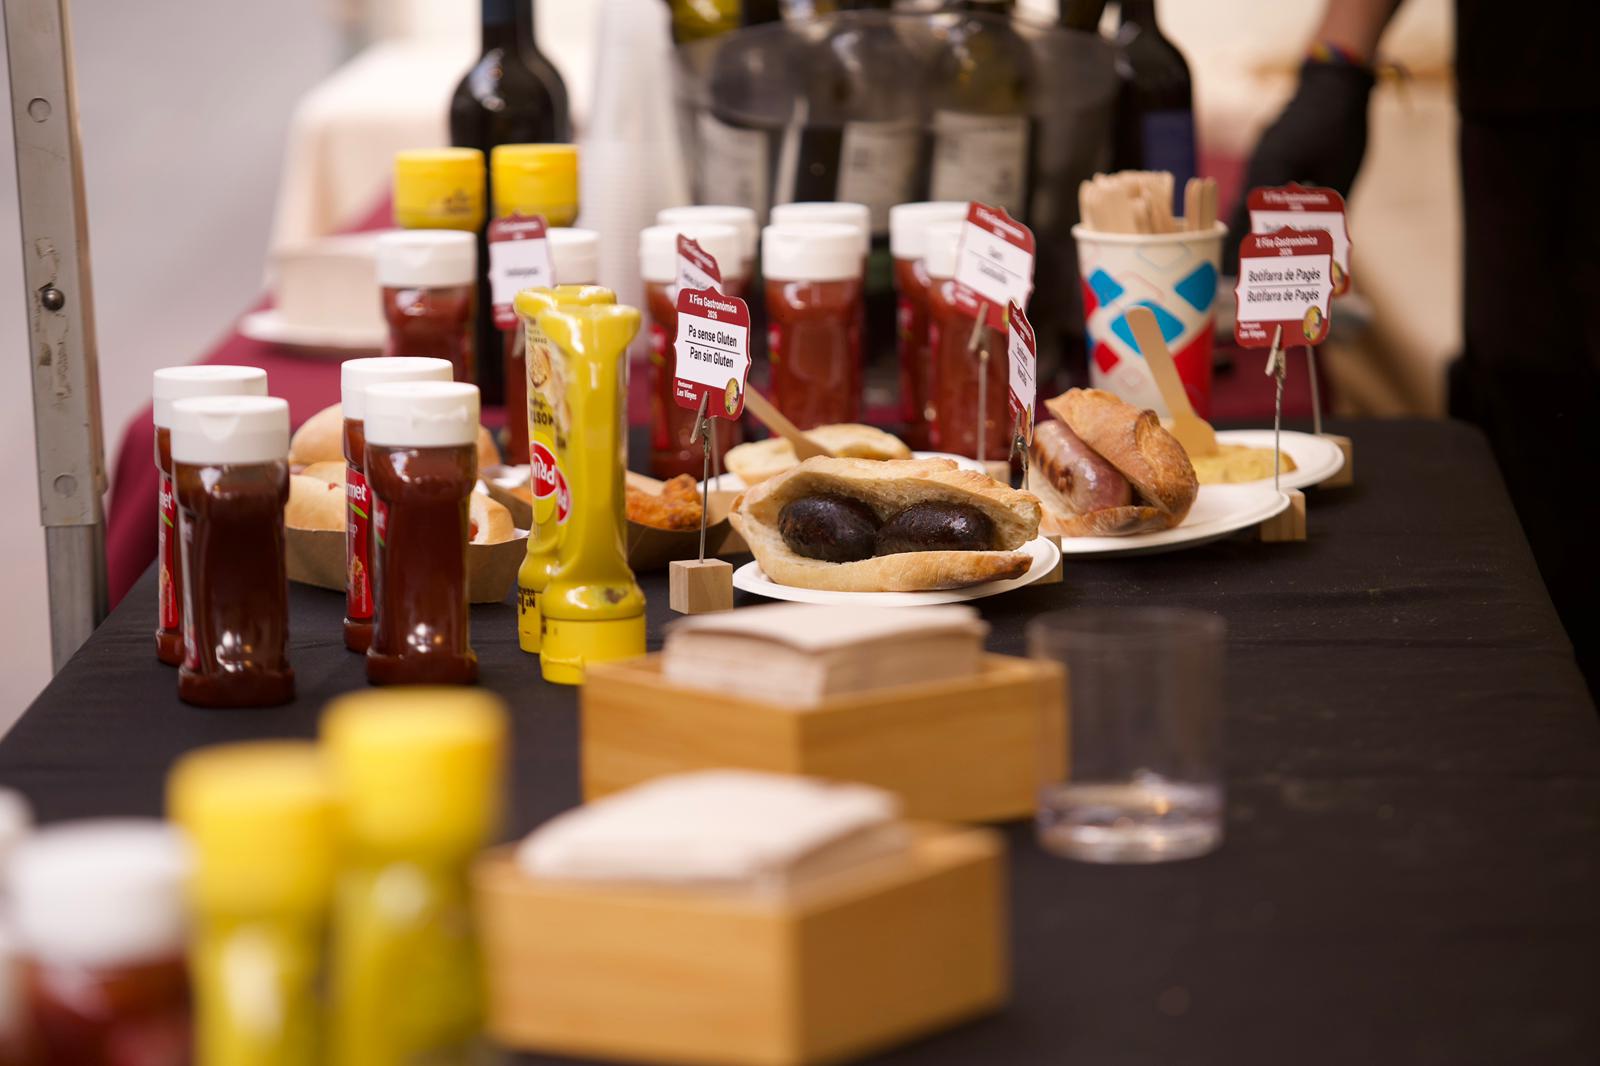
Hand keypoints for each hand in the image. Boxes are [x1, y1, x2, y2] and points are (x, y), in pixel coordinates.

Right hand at [1225, 60, 1374, 271]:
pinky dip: (1265, 204)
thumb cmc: (1341, 125)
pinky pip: (1261, 184)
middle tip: (1247, 270)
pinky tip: (1276, 218)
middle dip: (1246, 242)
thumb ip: (1330, 211)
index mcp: (1269, 173)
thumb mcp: (1341, 174)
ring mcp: (1261, 154)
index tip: (1240, 276)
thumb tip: (1330, 247)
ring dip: (1255, 222)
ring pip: (1251, 198)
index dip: (1243, 251)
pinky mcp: (1271, 148)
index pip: (1248, 222)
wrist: (1337, 78)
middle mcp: (1258, 164)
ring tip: (1259, 250)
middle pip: (1243, 213)